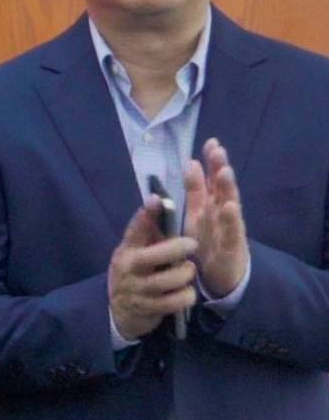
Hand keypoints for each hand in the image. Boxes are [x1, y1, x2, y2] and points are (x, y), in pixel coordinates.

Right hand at [109, 193, 200, 340]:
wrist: (120, 310)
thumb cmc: (135, 272)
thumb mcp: (135, 251)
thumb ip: (147, 230)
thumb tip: (158, 199)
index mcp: (127, 250)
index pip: (135, 230)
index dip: (146, 215)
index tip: (157, 199)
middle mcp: (129, 269)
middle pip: (157, 255)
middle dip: (179, 248)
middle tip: (192, 244)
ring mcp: (138, 290)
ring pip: (174, 278)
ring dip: (186, 274)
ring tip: (187, 272)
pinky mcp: (149, 308)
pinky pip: (178, 300)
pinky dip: (187, 296)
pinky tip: (185, 293)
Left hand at [189, 141, 250, 299]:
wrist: (223, 277)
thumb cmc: (207, 245)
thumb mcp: (194, 218)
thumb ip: (193, 195)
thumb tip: (186, 166)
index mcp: (208, 207)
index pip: (208, 181)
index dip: (209, 163)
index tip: (209, 143)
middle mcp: (220, 214)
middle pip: (221, 187)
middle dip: (219, 168)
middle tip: (217, 149)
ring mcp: (228, 228)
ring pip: (229, 204)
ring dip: (227, 188)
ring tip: (224, 171)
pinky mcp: (232, 246)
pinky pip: (232, 231)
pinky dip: (230, 219)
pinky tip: (229, 206)